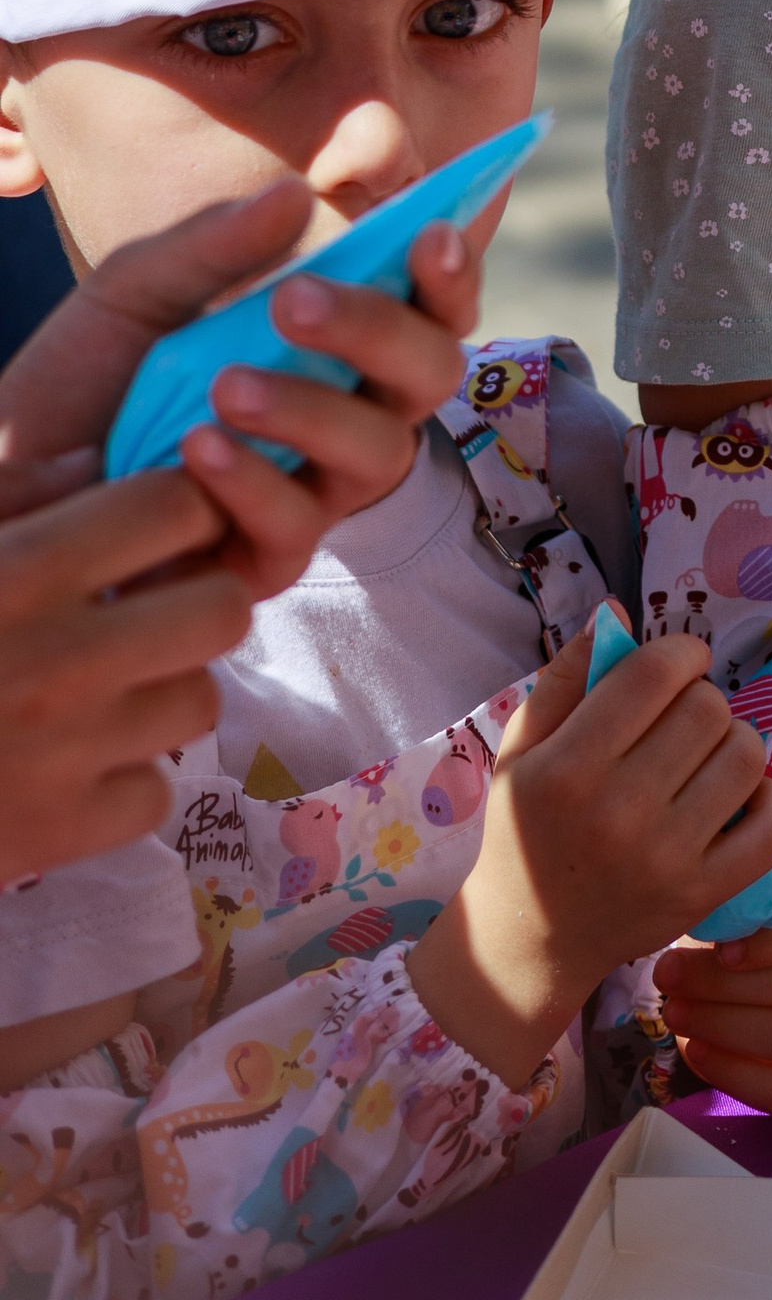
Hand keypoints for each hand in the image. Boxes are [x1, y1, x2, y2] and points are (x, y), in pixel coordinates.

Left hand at [0, 184, 478, 596]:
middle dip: (378, 330)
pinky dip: (254, 483)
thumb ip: (214, 246)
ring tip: (227, 384)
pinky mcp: (263, 560)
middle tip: (294, 298)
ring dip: (312, 409)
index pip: (427, 310)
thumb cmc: (81, 384)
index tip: (430, 234)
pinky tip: (196, 449)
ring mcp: (312, 492)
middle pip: (428, 377)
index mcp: (333, 346)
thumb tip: (297, 192)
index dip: (450, 274)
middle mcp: (343, 418)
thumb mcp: (136, 292)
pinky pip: (298, 528)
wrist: (6, 479)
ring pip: (378, 455)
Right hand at [0, 467, 255, 873]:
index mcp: (19, 572)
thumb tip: (92, 463)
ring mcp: (67, 755)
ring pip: (198, 701)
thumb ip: (8, 496)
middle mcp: (59, 660)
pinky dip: (119, 783)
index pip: (176, 506)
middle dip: (189, 601)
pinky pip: (151, 794)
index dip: (172, 509)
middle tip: (139, 612)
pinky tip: (65, 766)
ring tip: (96, 690)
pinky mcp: (60, 836)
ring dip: (158, 692)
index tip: (147, 526)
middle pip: (221, 606)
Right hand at [409, 618, 771, 1088]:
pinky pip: (771, 825)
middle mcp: (618, 811)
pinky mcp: (701, 894)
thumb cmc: (523, 831)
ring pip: (746, 755)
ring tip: (704, 758)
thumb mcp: (522, 750)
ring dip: (733, 743)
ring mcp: (666, 857)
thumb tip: (615, 611)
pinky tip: (739, 796)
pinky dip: (768, 798)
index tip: (678, 665)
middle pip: (707, 709)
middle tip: (682, 720)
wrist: (528, 939)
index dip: (681, 652)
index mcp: (568, 767)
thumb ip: (565, 676)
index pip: (656, 673)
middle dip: (702, 698)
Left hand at [656, 876, 771, 1114]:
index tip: (722, 951)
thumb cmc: (735, 930)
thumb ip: (734, 908)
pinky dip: (735, 1074)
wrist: (734, 977)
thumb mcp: (734, 907)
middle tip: (670, 978)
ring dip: (727, 1027)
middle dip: (729, 987)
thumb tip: (711, 922)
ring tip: (675, 1012)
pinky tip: (696, 1050)